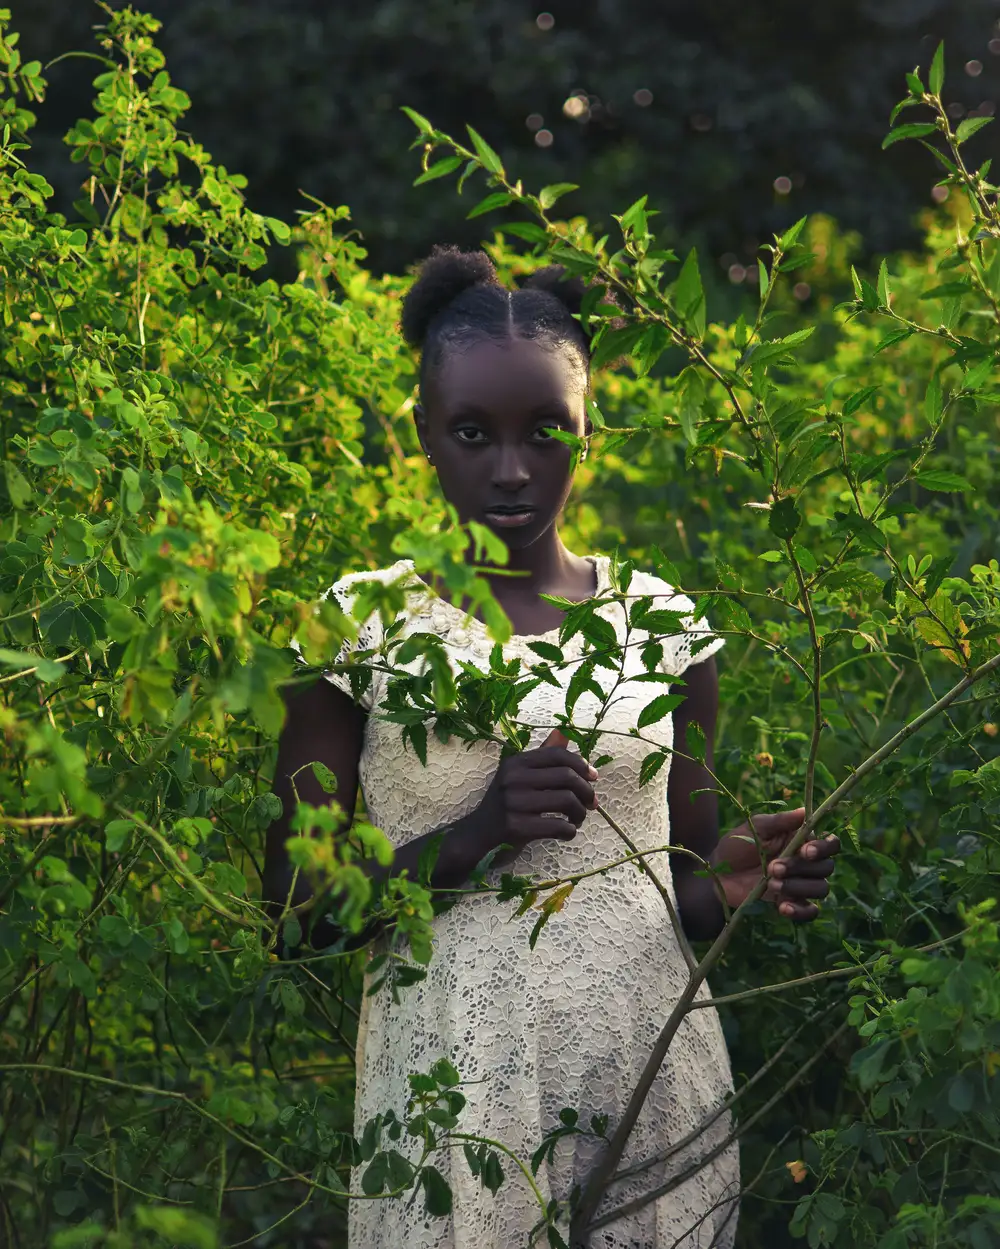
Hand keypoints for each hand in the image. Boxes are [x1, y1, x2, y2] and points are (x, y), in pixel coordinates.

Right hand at [476, 728, 597, 861]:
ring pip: (566, 801)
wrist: (477, 836)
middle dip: (586, 791)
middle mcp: (513, 779)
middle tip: (592, 803)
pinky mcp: (516, 827)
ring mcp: (514, 802)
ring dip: (580, 812)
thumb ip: (542, 757)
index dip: (581, 764)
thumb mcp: (518, 776)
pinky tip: (567, 832)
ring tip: (578, 819)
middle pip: (567, 777)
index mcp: (516, 763)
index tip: (594, 777)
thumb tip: (564, 732)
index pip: (557, 755)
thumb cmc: (505, 805)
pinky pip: (558, 826)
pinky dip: (570, 831)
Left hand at [709, 807, 840, 921]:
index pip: (830, 845)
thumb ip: (780, 821)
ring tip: (771, 883)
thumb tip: (806, 811)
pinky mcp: (790, 902)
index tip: (805, 850)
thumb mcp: (755, 828)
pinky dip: (801, 911)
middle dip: (801, 868)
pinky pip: (809, 911)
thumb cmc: (737, 844)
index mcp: (802, 840)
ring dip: (799, 887)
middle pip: (826, 868)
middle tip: (773, 867)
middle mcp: (806, 863)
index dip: (824, 848)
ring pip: (820, 889)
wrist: (718, 873)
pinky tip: (782, 906)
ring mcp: (800, 884)